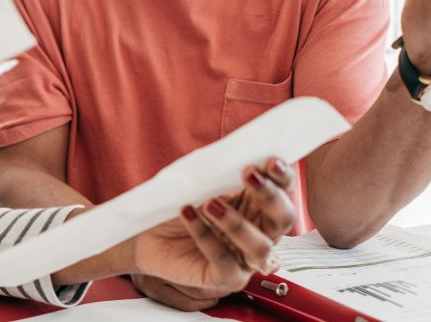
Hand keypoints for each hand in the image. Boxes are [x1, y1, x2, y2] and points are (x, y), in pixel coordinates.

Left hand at [129, 157, 296, 310]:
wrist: (146, 235)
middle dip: (270, 196)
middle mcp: (259, 234)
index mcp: (257, 207)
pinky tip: (188, 213)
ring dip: (238, 222)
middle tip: (249, 174)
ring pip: (260, 246)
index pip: (284, 191)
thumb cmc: (179, 207)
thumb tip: (237, 154)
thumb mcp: (200, 185)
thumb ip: (222, 174)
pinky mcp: (223, 278)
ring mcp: (244, 259)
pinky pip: (224, 261)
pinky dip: (205, 235)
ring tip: (210, 203)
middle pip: (284, 218)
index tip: (271, 160)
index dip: (282, 177)